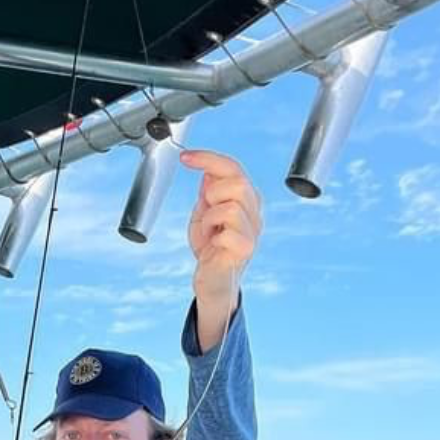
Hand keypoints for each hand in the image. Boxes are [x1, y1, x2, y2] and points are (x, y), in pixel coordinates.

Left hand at [180, 148, 262, 298]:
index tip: (185, 157)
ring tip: (208, 231)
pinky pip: (228, 231)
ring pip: (231, 205)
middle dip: (213, 193)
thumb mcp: (204, 213)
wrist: (211, 281)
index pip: (233, 168)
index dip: (208, 158)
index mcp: (246, 200)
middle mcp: (254, 213)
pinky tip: (212, 245)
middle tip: (206, 210)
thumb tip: (209, 171)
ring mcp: (253, 231)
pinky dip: (211, 236)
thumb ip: (208, 192)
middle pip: (238, 182)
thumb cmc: (210, 249)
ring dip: (209, 217)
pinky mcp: (246, 249)